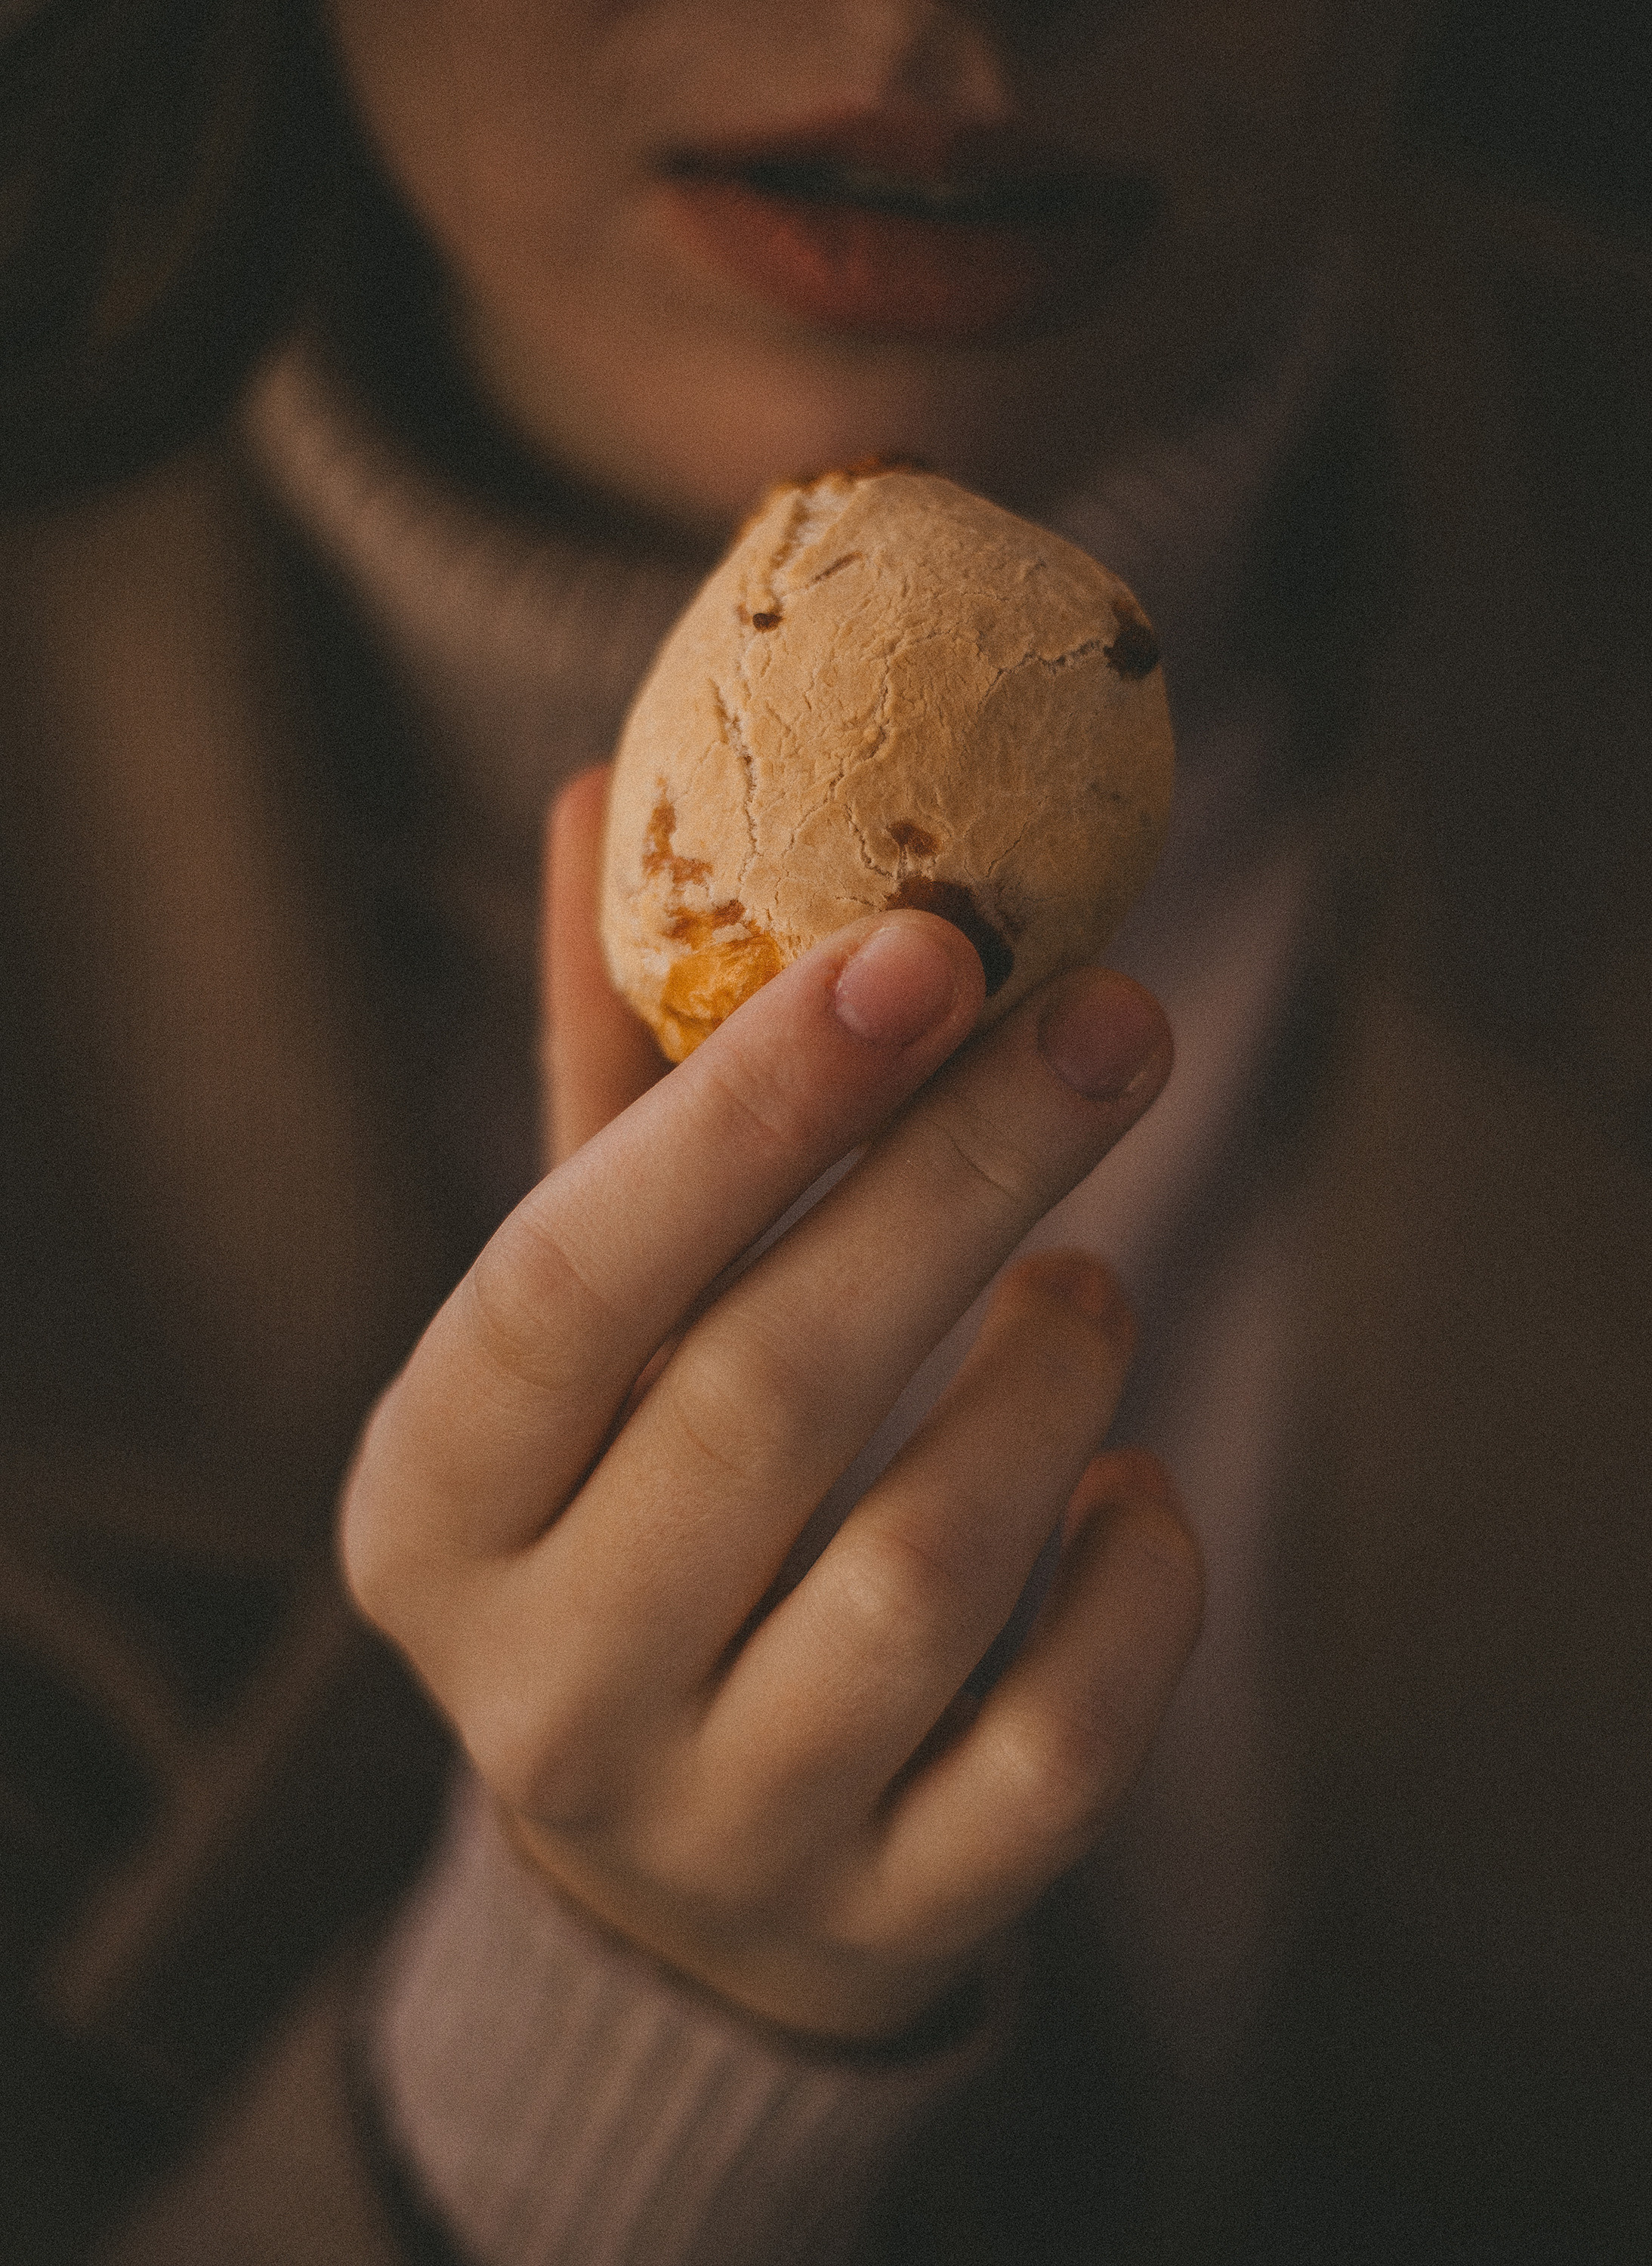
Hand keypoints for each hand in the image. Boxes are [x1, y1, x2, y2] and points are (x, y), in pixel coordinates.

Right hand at [341, 769, 1202, 2041]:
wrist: (673, 1857)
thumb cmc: (637, 1498)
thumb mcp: (598, 1306)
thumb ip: (609, 1074)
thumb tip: (602, 789)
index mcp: (432, 1507)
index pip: (567, 1280)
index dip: (746, 1105)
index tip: (923, 938)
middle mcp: (544, 1686)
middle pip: (768, 1399)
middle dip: (963, 1175)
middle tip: (1118, 1019)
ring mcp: (715, 1823)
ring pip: (925, 1571)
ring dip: (1052, 1376)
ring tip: (1087, 1274)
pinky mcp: (882, 1915)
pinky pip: (1058, 1749)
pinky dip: (1137, 1588)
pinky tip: (1136, 1489)